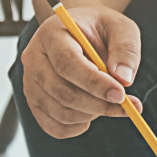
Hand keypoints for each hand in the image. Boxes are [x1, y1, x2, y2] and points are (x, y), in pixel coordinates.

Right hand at [21, 5, 143, 138]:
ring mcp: (30, 83)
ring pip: (60, 113)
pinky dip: (78, 127)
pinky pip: (54, 127)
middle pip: (62, 92)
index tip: (121, 94)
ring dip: (92, 114)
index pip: (67, 63)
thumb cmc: (100, 30)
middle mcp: (33, 59)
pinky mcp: (34, 103)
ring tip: (109, 102)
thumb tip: (124, 79)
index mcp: (51, 33)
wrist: (79, 34)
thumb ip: (125, 49)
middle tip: (126, 106)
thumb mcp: (120, 28)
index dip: (94, 83)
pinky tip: (92, 113)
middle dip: (98, 104)